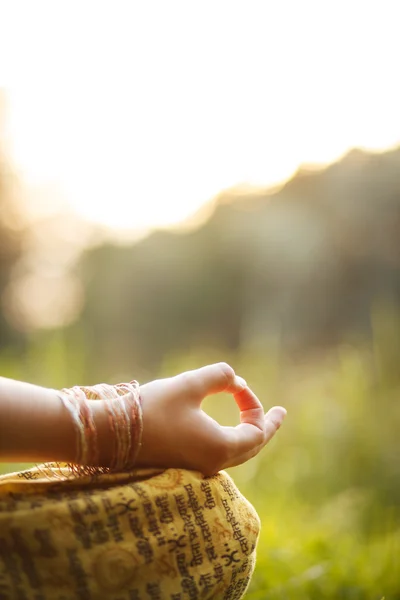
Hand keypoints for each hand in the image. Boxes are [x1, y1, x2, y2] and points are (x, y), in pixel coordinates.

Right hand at [136, 362, 285, 475]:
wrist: (110, 434)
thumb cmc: (151, 409)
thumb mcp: (189, 385)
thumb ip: (219, 376)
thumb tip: (235, 378)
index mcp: (220, 447)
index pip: (256, 431)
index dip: (255, 405)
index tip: (238, 384)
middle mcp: (212, 464)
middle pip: (252, 448)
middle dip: (266, 428)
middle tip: (279, 413)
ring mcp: (196, 468)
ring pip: (235, 454)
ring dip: (248, 434)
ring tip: (255, 419)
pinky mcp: (182, 466)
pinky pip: (219, 456)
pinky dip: (230, 440)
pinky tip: (226, 430)